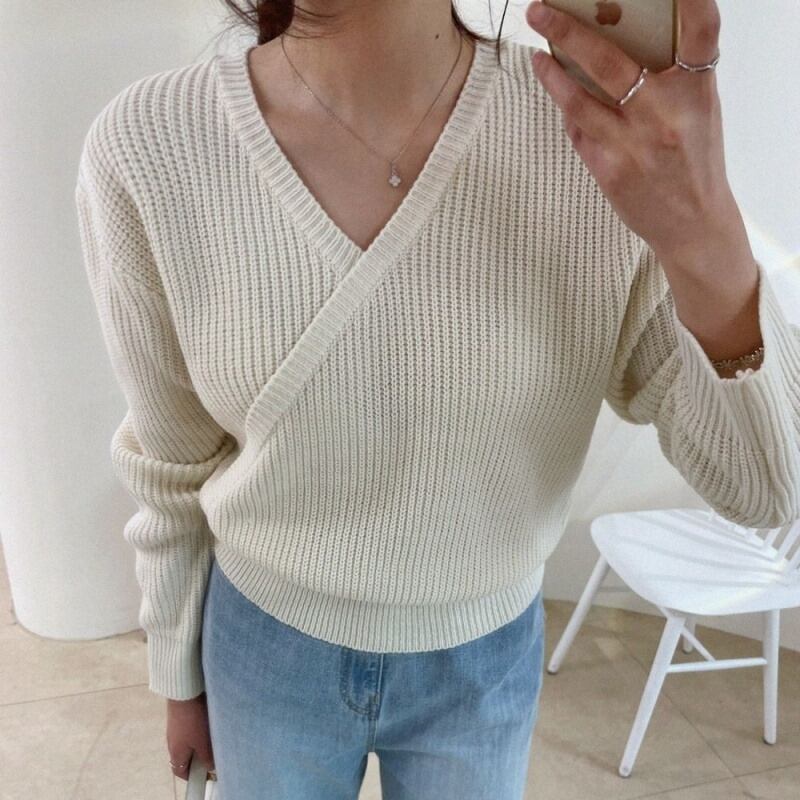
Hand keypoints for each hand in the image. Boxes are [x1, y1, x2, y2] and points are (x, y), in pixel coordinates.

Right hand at [166, 693, 214, 783]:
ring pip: (188, 742)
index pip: (179, 771)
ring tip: (212, 737)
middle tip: (212, 756)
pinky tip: (208, 723)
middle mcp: (172, 742)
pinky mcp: (180, 716)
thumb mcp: (203, 743)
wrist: (185, 692)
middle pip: (185, 756)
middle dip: (198, 758)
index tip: (204, 775)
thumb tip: (209, 767)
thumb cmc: (192, 719)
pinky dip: (198, 730)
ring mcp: (175, 728)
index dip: (192, 776)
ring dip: (199, 742)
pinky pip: (189, 729)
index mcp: (175, 753)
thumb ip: (206, 758)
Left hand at [526, 0, 738, 261]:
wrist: (693, 224)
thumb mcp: (699, 110)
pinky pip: (578, 131)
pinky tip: (559, 94)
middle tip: (539, 11)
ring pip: (578, 100)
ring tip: (537, 55)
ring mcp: (633, 144)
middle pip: (610, 61)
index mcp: (696, 91)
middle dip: (567, 31)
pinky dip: (567, 110)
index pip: (701, 31)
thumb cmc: (694, 162)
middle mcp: (664, 114)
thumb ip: (672, 76)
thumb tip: (621, 39)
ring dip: (551, 74)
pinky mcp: (609, 169)